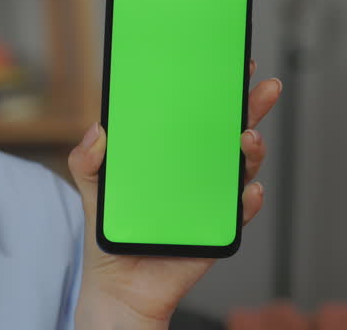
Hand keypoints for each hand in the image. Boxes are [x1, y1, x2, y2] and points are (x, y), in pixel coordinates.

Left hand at [68, 60, 281, 328]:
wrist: (119, 285)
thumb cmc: (111, 230)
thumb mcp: (91, 187)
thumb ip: (87, 159)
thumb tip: (98, 131)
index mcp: (167, 150)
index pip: (195, 111)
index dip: (212, 86)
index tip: (227, 62)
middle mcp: (194, 168)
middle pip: (228, 130)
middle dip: (250, 106)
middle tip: (259, 88)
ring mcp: (209, 196)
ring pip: (241, 166)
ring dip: (250, 150)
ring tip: (246, 139)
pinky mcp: (217, 227)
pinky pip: (240, 211)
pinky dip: (246, 199)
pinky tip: (246, 191)